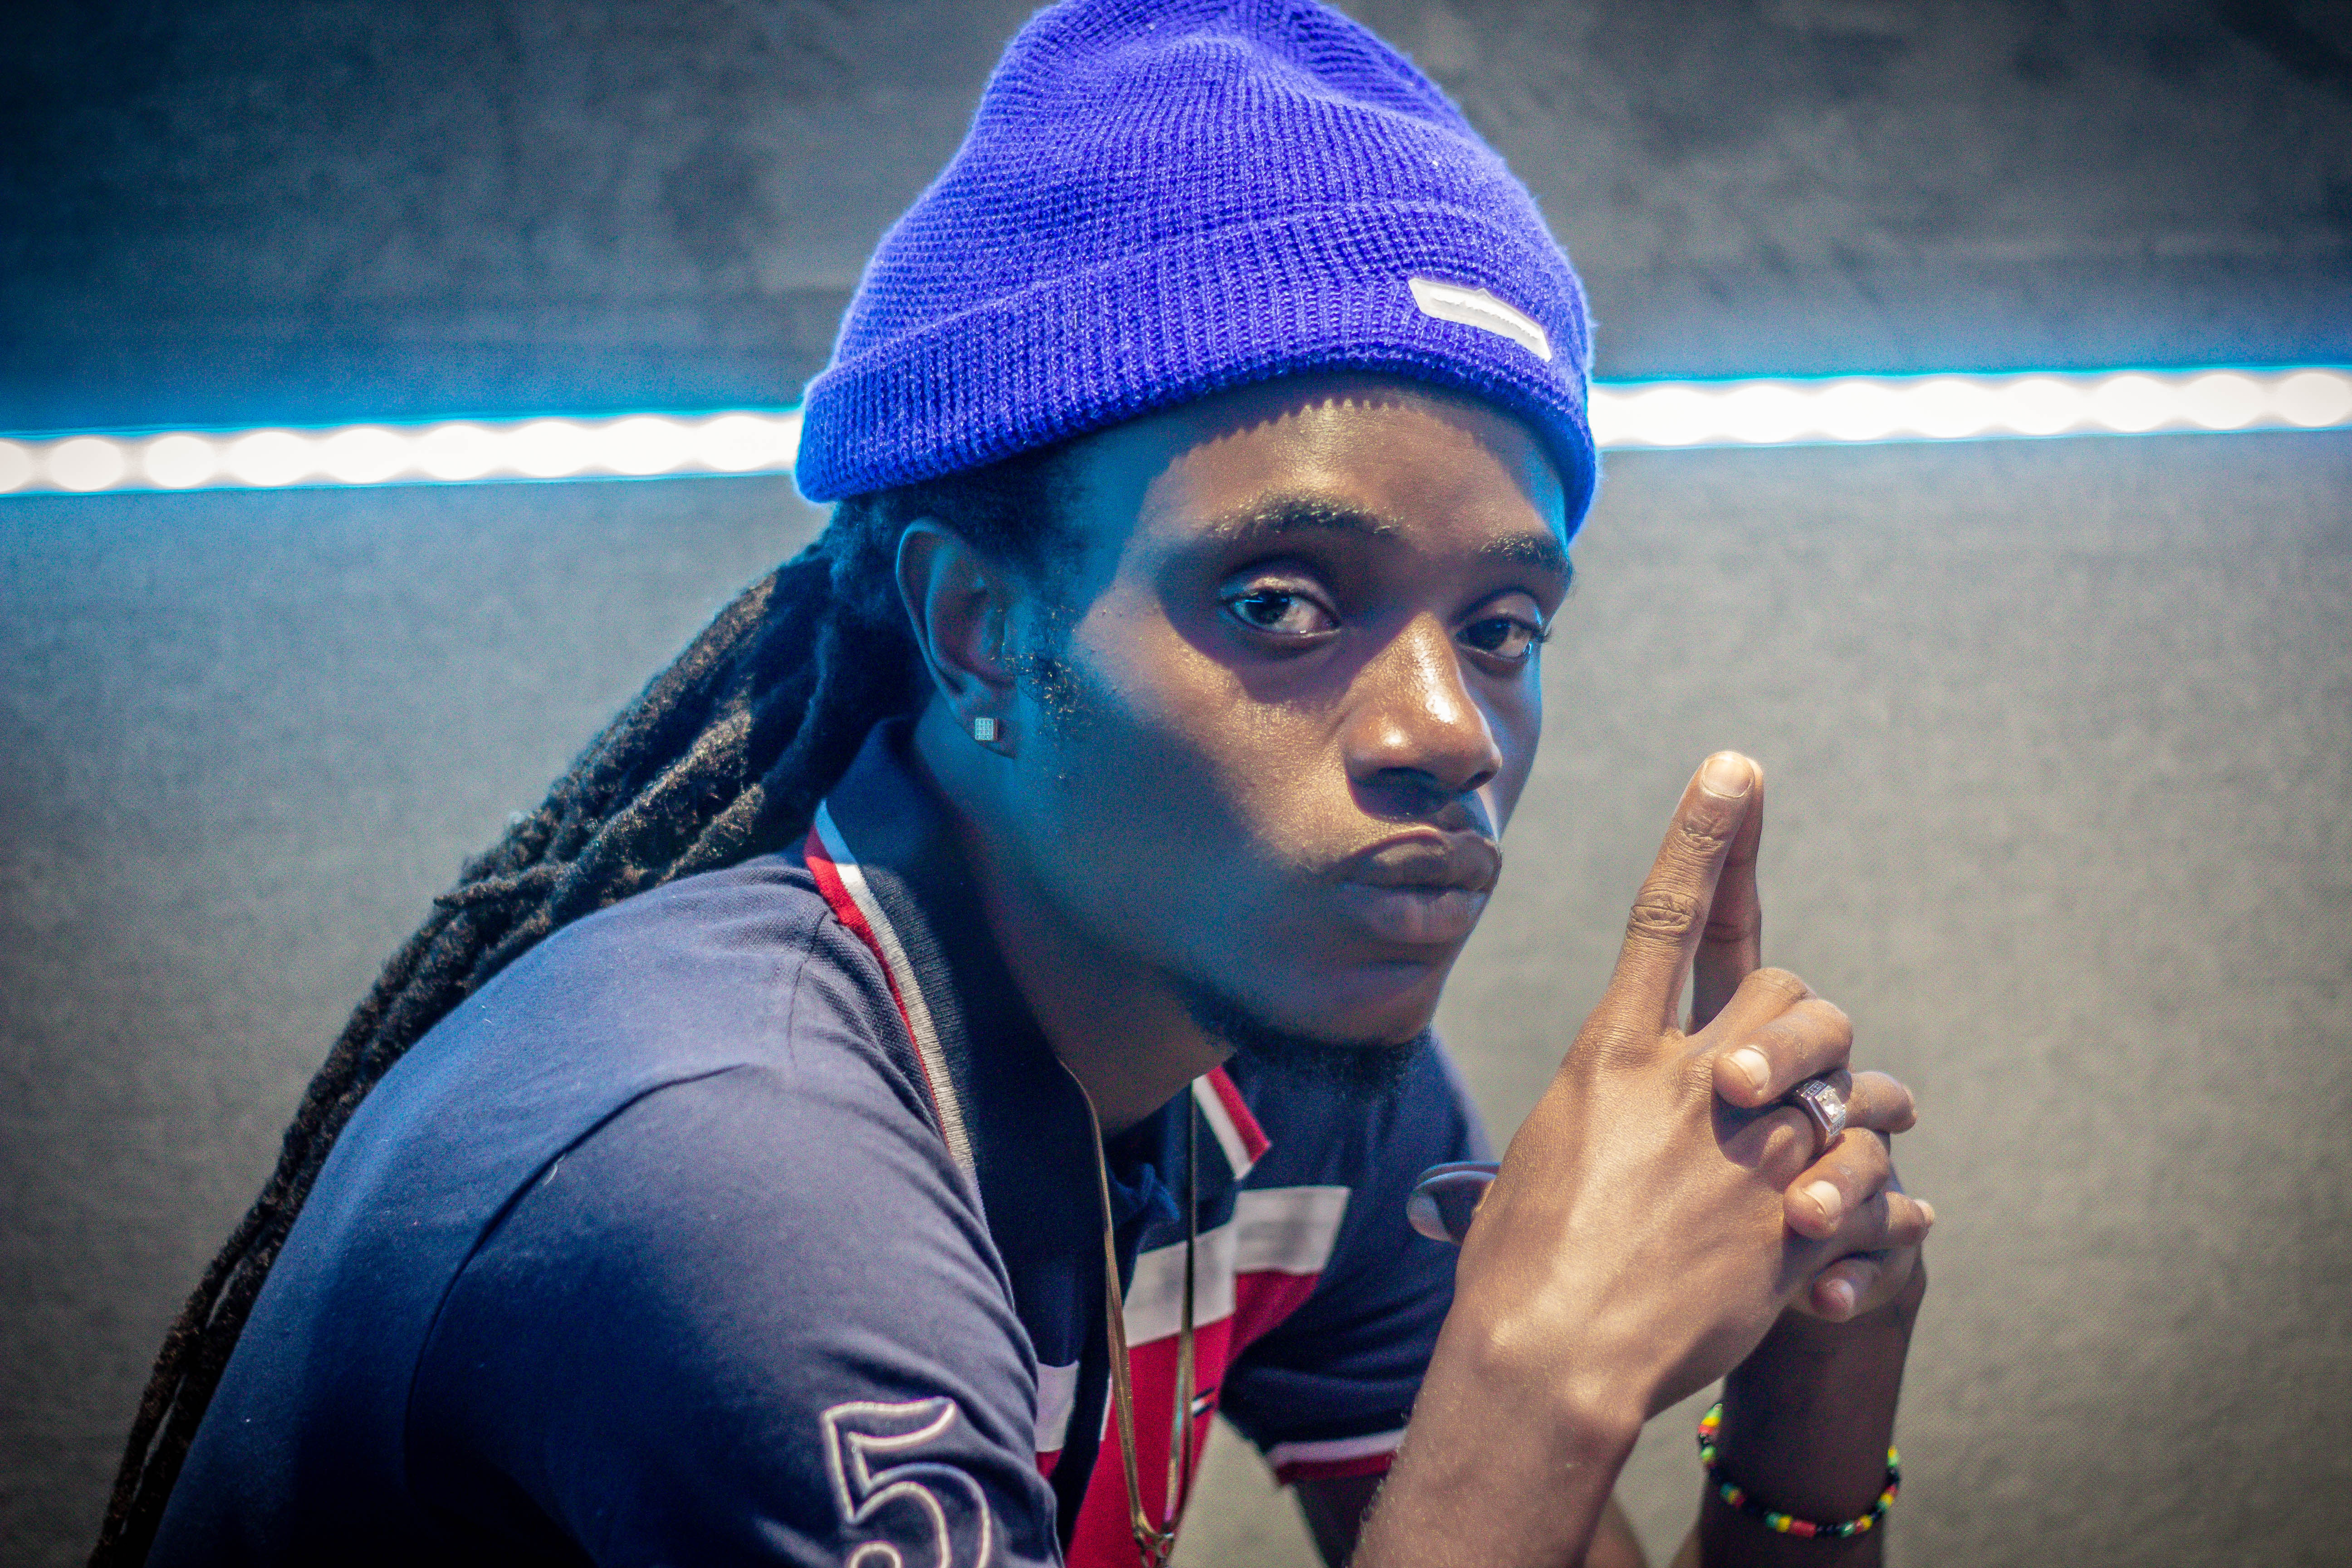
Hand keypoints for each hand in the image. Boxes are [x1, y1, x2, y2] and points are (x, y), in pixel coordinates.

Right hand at [1444, 752, 1930, 1422]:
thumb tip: (1594, 1121)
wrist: (1552, 1361)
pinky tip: (1838, 1231)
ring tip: (1808, 1167)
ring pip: (1844, 1083)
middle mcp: (1689, 1088)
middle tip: (1770, 1080)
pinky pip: (1867, 1178)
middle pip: (1787, 996)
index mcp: (1611, 1059)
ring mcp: (1749, 1153)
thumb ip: (1591, 1120)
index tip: (1737, 767)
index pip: (1666, 917)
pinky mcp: (1793, 1223)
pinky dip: (1868, 1200)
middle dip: (1797, 1027)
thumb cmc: (1517, 1266)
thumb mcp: (1540, 1160)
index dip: (1704, 835)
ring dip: (1840, 1113)